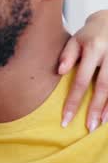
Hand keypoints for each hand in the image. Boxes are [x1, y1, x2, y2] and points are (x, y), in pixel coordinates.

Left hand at [59, 11, 107, 130]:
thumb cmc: (90, 35)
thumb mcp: (75, 39)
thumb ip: (67, 55)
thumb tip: (59, 71)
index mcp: (94, 48)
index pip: (81, 79)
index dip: (74, 100)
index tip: (66, 118)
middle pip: (103, 87)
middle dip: (95, 109)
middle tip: (88, 128)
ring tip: (100, 124)